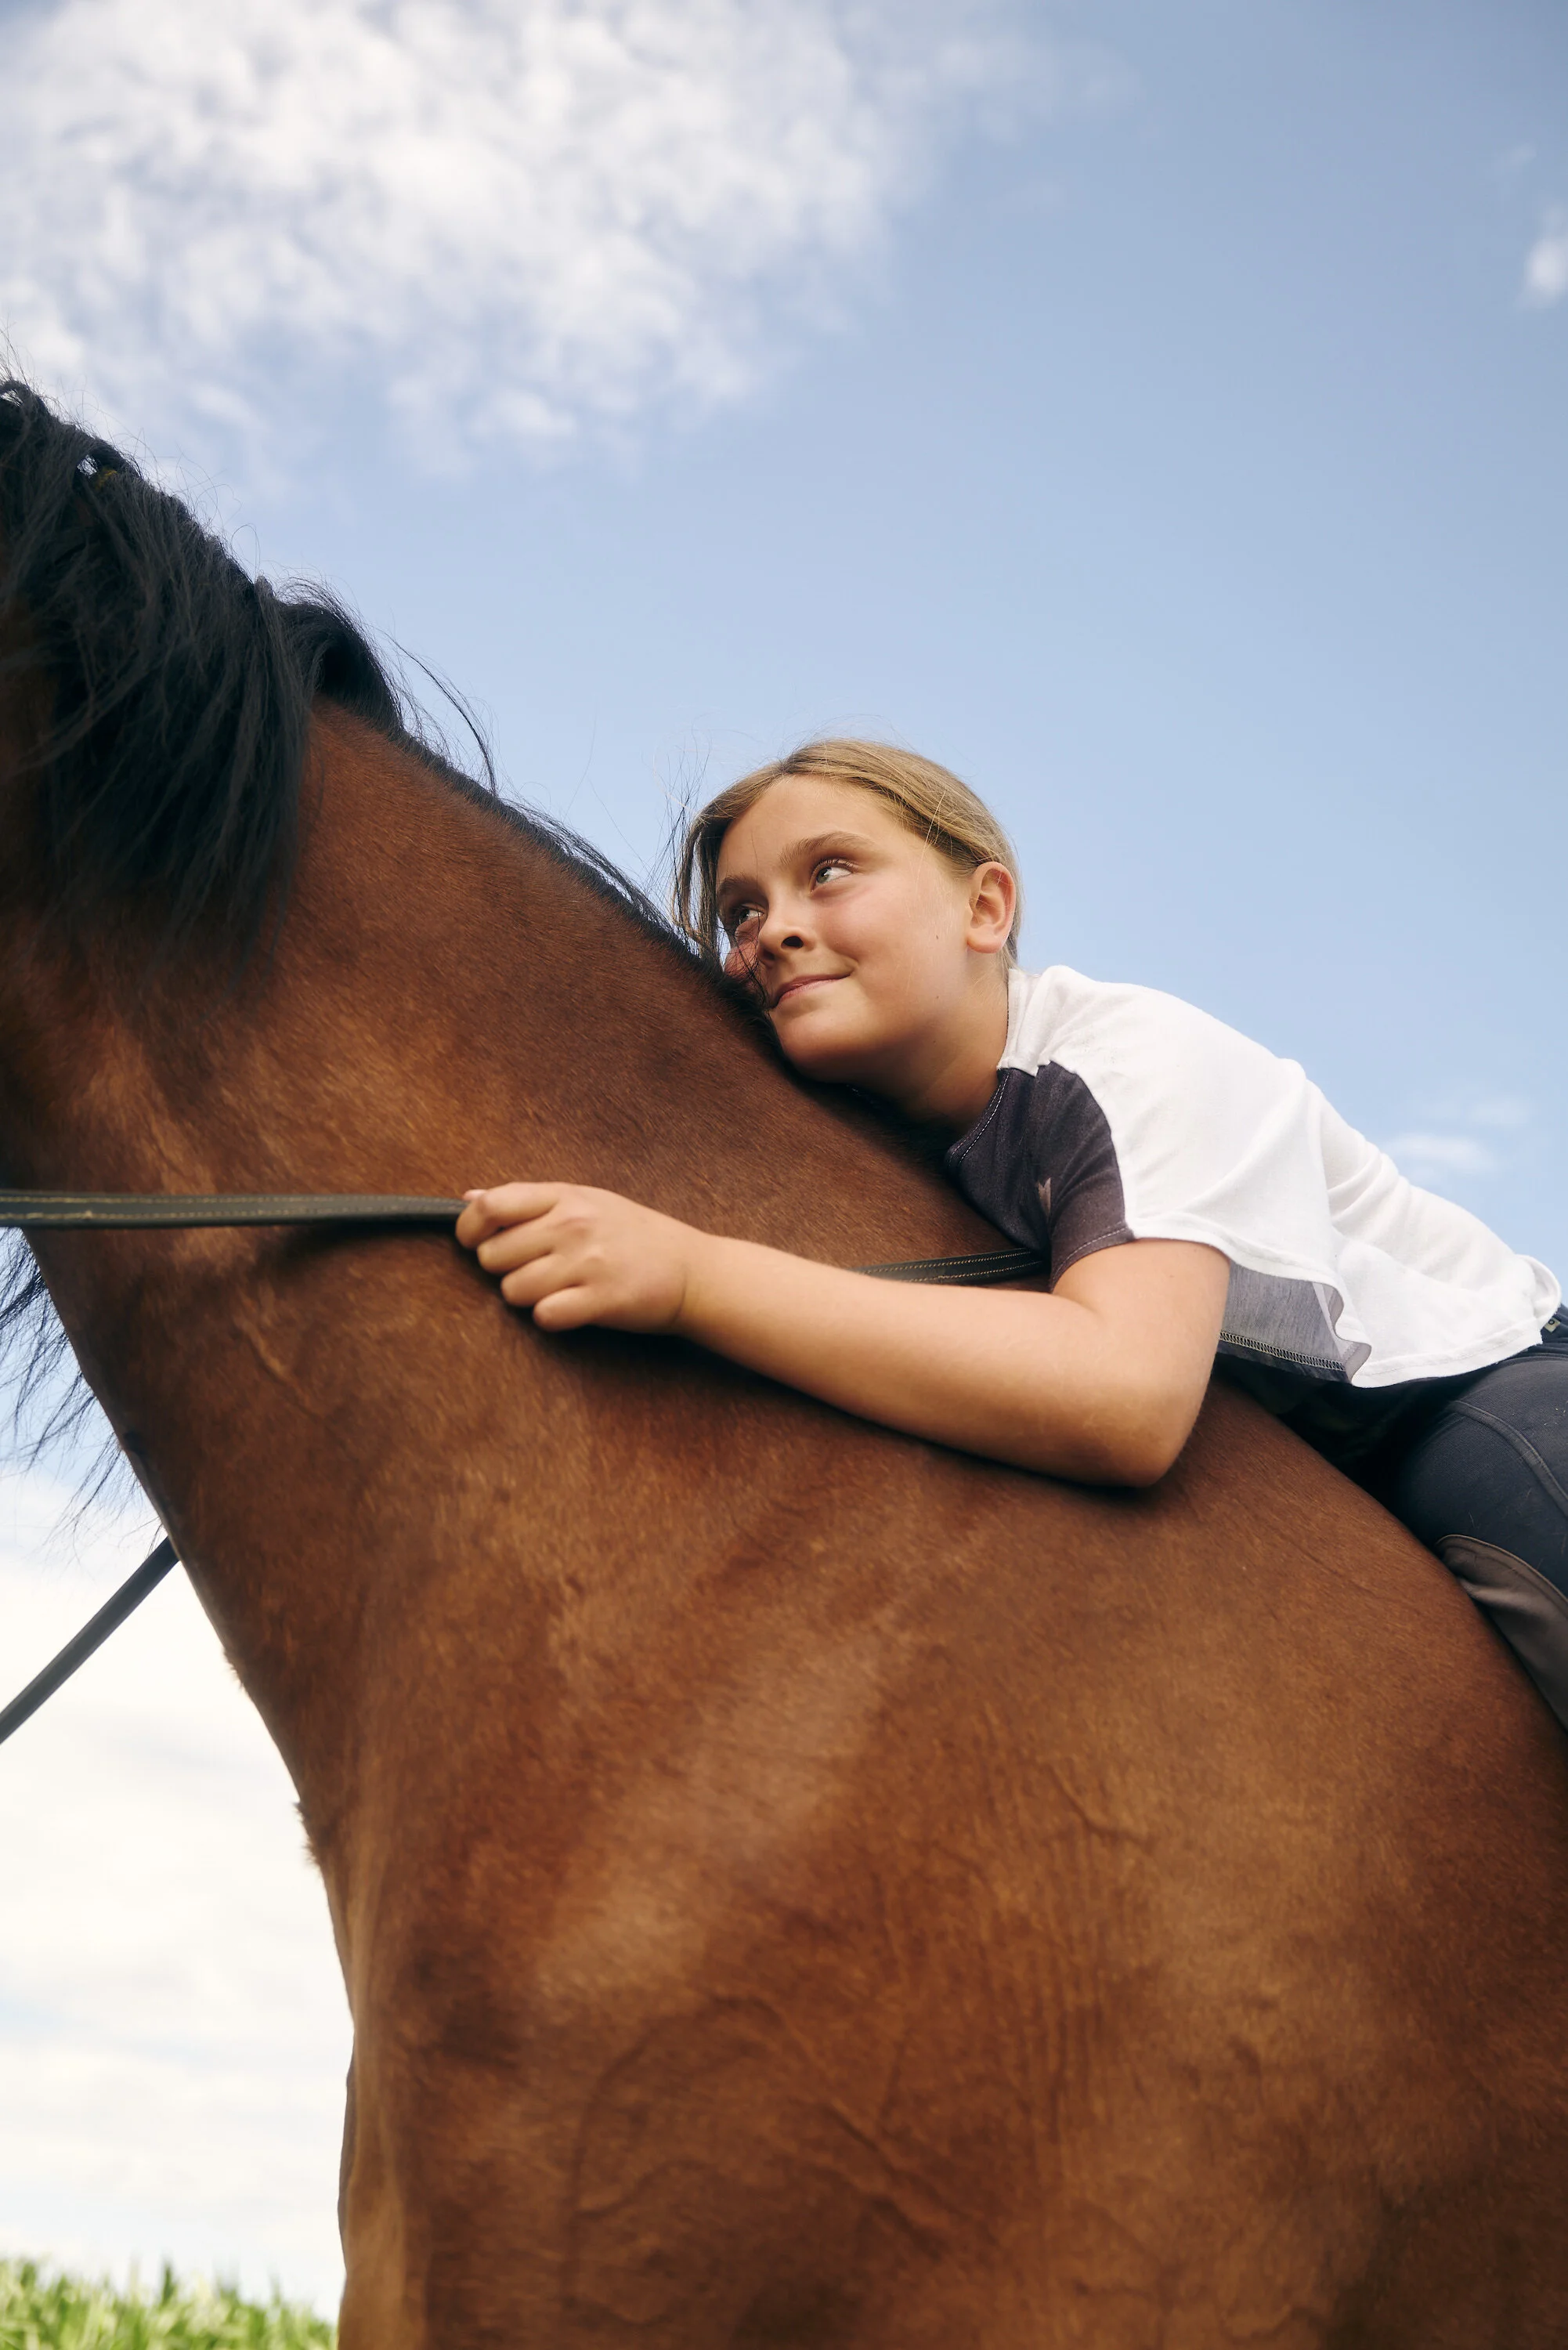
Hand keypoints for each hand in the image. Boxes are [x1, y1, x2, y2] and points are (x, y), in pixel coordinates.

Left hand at [455, 1183, 705, 1333]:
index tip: (473, 1242)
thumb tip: (469, 1196)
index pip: (490, 1206)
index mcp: (564, 1197)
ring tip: (558, 1289)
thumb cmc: (634, 1235)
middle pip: (492, 1256)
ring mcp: (586, 1263)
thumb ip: (528, 1200)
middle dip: (504, 1269)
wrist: (693, 1270)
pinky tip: (572, 1308)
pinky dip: (551, 1317)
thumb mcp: (585, 1200)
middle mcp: (572, 1226)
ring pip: (512, 1290)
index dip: (468, 1229)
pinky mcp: (600, 1300)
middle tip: (534, 1270)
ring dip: (527, 1297)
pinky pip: (544, 1316)